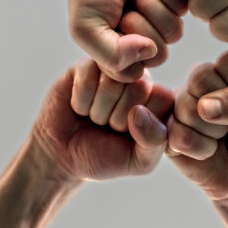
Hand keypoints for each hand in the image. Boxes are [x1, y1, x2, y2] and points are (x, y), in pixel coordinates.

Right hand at [31, 59, 173, 181]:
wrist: (64, 157)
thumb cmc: (106, 158)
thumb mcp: (138, 161)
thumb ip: (154, 141)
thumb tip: (139, 111)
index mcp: (159, 98)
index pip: (164, 97)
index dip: (143, 122)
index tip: (130, 135)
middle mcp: (138, 78)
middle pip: (139, 86)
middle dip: (118, 118)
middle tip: (108, 126)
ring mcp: (111, 69)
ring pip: (113, 81)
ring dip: (98, 111)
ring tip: (94, 118)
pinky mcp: (84, 65)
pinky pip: (87, 76)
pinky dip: (81, 102)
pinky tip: (80, 108)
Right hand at [63, 0, 186, 81]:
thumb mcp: (86, 28)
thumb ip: (111, 56)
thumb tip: (150, 53)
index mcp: (118, 55)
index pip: (134, 72)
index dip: (122, 48)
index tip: (107, 24)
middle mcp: (143, 42)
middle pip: (158, 54)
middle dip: (139, 24)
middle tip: (123, 4)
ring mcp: (162, 21)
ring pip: (174, 32)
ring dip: (151, 6)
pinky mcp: (178, 0)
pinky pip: (182, 8)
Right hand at [167, 50, 227, 200]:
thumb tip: (204, 106)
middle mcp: (204, 79)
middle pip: (200, 77)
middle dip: (225, 110)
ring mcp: (181, 104)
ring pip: (187, 108)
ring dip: (213, 132)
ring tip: (222, 137)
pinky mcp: (166, 129)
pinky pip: (176, 134)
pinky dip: (201, 149)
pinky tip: (208, 150)